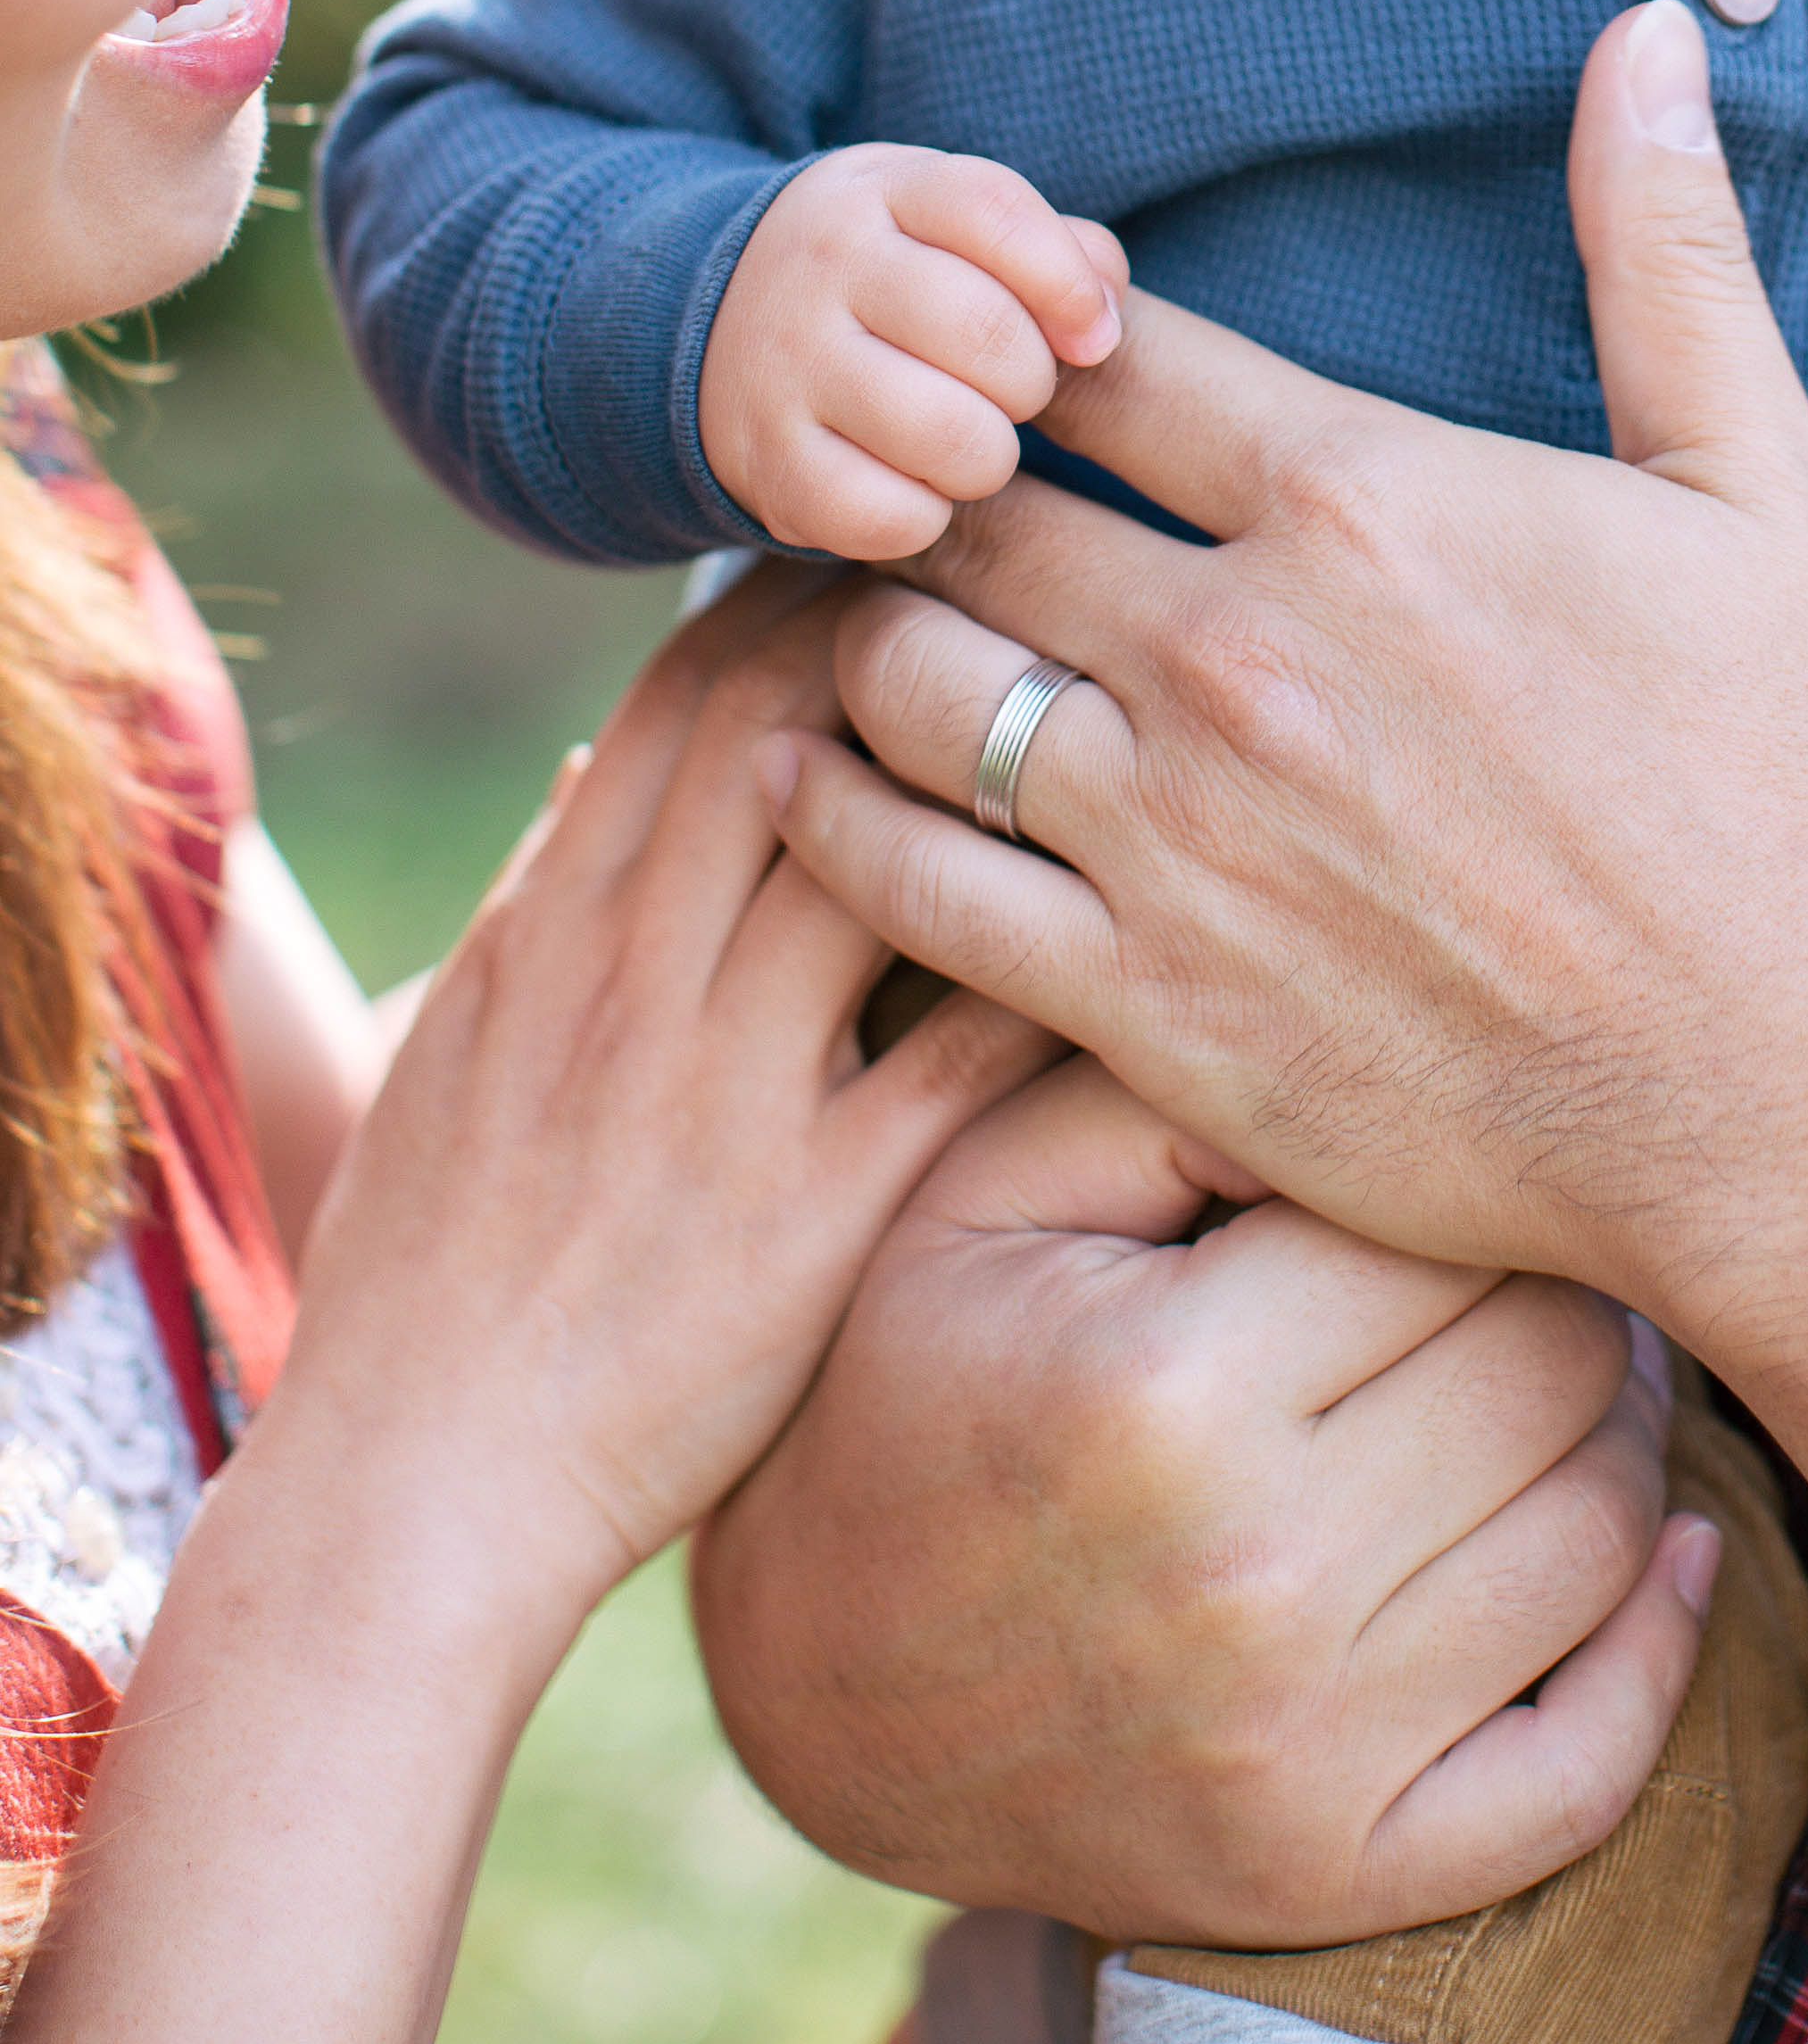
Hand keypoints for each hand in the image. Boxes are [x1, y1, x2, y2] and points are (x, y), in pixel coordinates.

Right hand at [271, 567, 1046, 1656]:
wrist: (414, 1489)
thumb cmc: (430, 1273)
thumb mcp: (458, 1051)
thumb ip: (541, 901)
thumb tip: (602, 762)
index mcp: (554, 933)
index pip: (680, 697)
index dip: (792, 599)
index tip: (891, 554)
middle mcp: (636, 982)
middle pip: (784, 733)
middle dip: (908, 635)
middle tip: (1030, 588)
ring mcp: (727, 1093)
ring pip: (878, 862)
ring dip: (991, 775)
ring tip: (1114, 720)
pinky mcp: (815, 1215)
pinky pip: (957, 1061)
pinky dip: (1053, 977)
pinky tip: (1156, 922)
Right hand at [694, 1055, 1716, 1944]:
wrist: (815, 1686)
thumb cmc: (918, 1378)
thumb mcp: (987, 1184)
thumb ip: (1171, 1077)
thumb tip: (1386, 1046)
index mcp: (1169, 1386)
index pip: (1455, 1229)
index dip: (1478, 1174)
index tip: (1465, 1153)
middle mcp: (1254, 1578)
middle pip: (1559, 1372)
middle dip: (1570, 1288)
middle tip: (1541, 1250)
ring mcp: (1307, 1750)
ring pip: (1603, 1536)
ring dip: (1621, 1435)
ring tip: (1566, 1370)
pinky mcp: (1340, 1873)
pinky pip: (1592, 1767)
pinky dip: (1661, 1650)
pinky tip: (1668, 1550)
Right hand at [699, 144, 1127, 563]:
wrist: (707, 328)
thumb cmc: (883, 282)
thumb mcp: (950, 229)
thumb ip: (1051, 250)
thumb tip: (1102, 322)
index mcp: (882, 190)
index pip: (995, 212)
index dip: (1069, 284)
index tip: (1092, 337)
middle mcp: (823, 268)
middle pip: (987, 334)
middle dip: (1030, 382)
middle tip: (1006, 393)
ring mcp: (785, 366)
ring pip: (952, 436)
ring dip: (987, 458)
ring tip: (964, 442)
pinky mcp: (767, 465)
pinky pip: (891, 516)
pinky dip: (924, 516)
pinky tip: (909, 487)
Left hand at [758, 0, 1807, 1336]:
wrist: (1797, 1103)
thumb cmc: (1798, 788)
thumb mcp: (1759, 482)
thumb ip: (1666, 247)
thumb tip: (1649, 29)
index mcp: (1361, 500)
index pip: (1101, 361)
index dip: (1040, 334)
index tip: (1033, 351)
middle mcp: (1234, 653)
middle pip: (968, 504)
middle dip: (930, 472)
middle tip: (918, 477)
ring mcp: (1173, 838)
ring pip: (901, 677)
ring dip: (873, 629)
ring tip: (893, 616)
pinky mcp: (1143, 1006)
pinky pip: (905, 882)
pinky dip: (834, 811)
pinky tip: (821, 774)